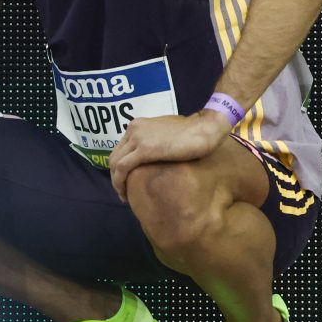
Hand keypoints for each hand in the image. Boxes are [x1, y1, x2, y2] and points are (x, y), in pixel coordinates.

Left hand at [108, 111, 232, 199]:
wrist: (207, 128)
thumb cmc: (194, 131)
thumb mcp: (168, 134)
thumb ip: (156, 141)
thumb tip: (157, 153)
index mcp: (138, 125)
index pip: (121, 148)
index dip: (120, 166)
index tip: (126, 179)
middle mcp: (133, 130)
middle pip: (115, 156)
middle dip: (115, 175)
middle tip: (122, 191)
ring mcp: (137, 139)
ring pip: (115, 163)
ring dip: (116, 182)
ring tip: (124, 195)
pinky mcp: (144, 150)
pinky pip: (123, 168)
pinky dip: (120, 182)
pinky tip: (125, 194)